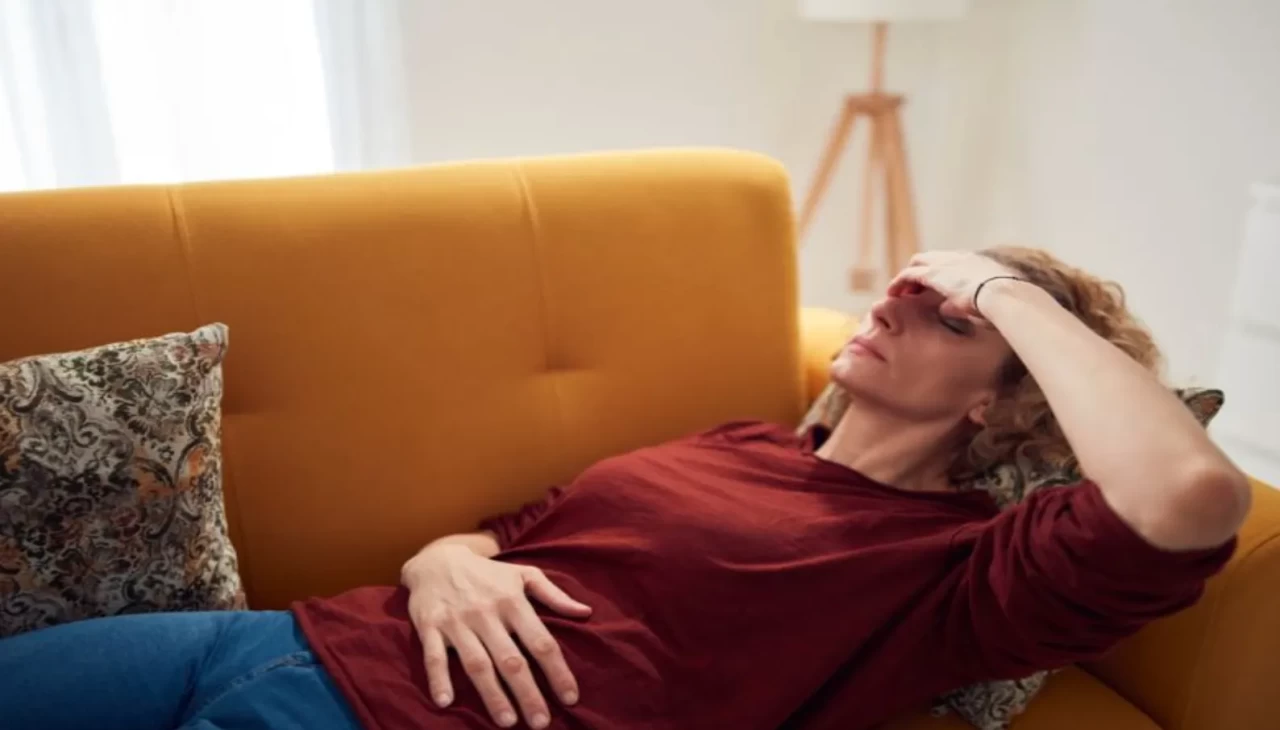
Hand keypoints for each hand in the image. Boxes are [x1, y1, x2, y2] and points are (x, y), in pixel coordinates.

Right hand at [403, 544, 591, 728]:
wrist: (436, 559)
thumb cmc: (487, 573)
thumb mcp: (523, 574)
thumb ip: (554, 595)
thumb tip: (585, 612)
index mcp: (513, 602)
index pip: (541, 641)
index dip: (557, 671)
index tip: (570, 698)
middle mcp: (487, 613)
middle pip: (511, 659)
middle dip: (528, 693)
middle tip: (541, 723)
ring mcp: (457, 622)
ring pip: (477, 663)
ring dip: (492, 694)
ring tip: (507, 721)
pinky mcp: (429, 627)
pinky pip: (434, 656)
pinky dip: (439, 679)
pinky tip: (446, 702)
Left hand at [886, 251, 1021, 323]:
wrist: (1003, 295)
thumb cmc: (1003, 303)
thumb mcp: (986, 302)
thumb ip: (963, 304)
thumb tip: (944, 310)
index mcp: (978, 263)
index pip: (955, 262)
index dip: (942, 272)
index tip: (935, 286)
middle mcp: (961, 258)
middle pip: (933, 258)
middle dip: (922, 270)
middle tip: (914, 288)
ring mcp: (947, 263)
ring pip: (919, 263)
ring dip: (909, 276)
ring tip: (900, 291)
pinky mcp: (934, 274)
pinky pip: (909, 275)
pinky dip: (899, 283)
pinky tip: (893, 293)